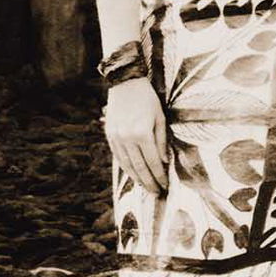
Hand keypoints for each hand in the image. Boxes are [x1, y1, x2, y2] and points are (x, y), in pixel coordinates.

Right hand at [104, 77, 167, 193]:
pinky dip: (126, 168)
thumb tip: (164, 162)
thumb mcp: (160, 117)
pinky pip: (118, 157)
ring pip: (127, 164)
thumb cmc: (148, 99)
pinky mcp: (110, 135)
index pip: (153, 161)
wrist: (126, 84)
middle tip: (157, 192)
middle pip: (139, 167)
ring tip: (146, 187)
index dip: (159, 175)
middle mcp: (127, 138)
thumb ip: (162, 141)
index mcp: (142, 133)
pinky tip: (133, 174)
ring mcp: (116, 137)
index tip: (166, 185)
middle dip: (149, 182)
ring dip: (137, 178)